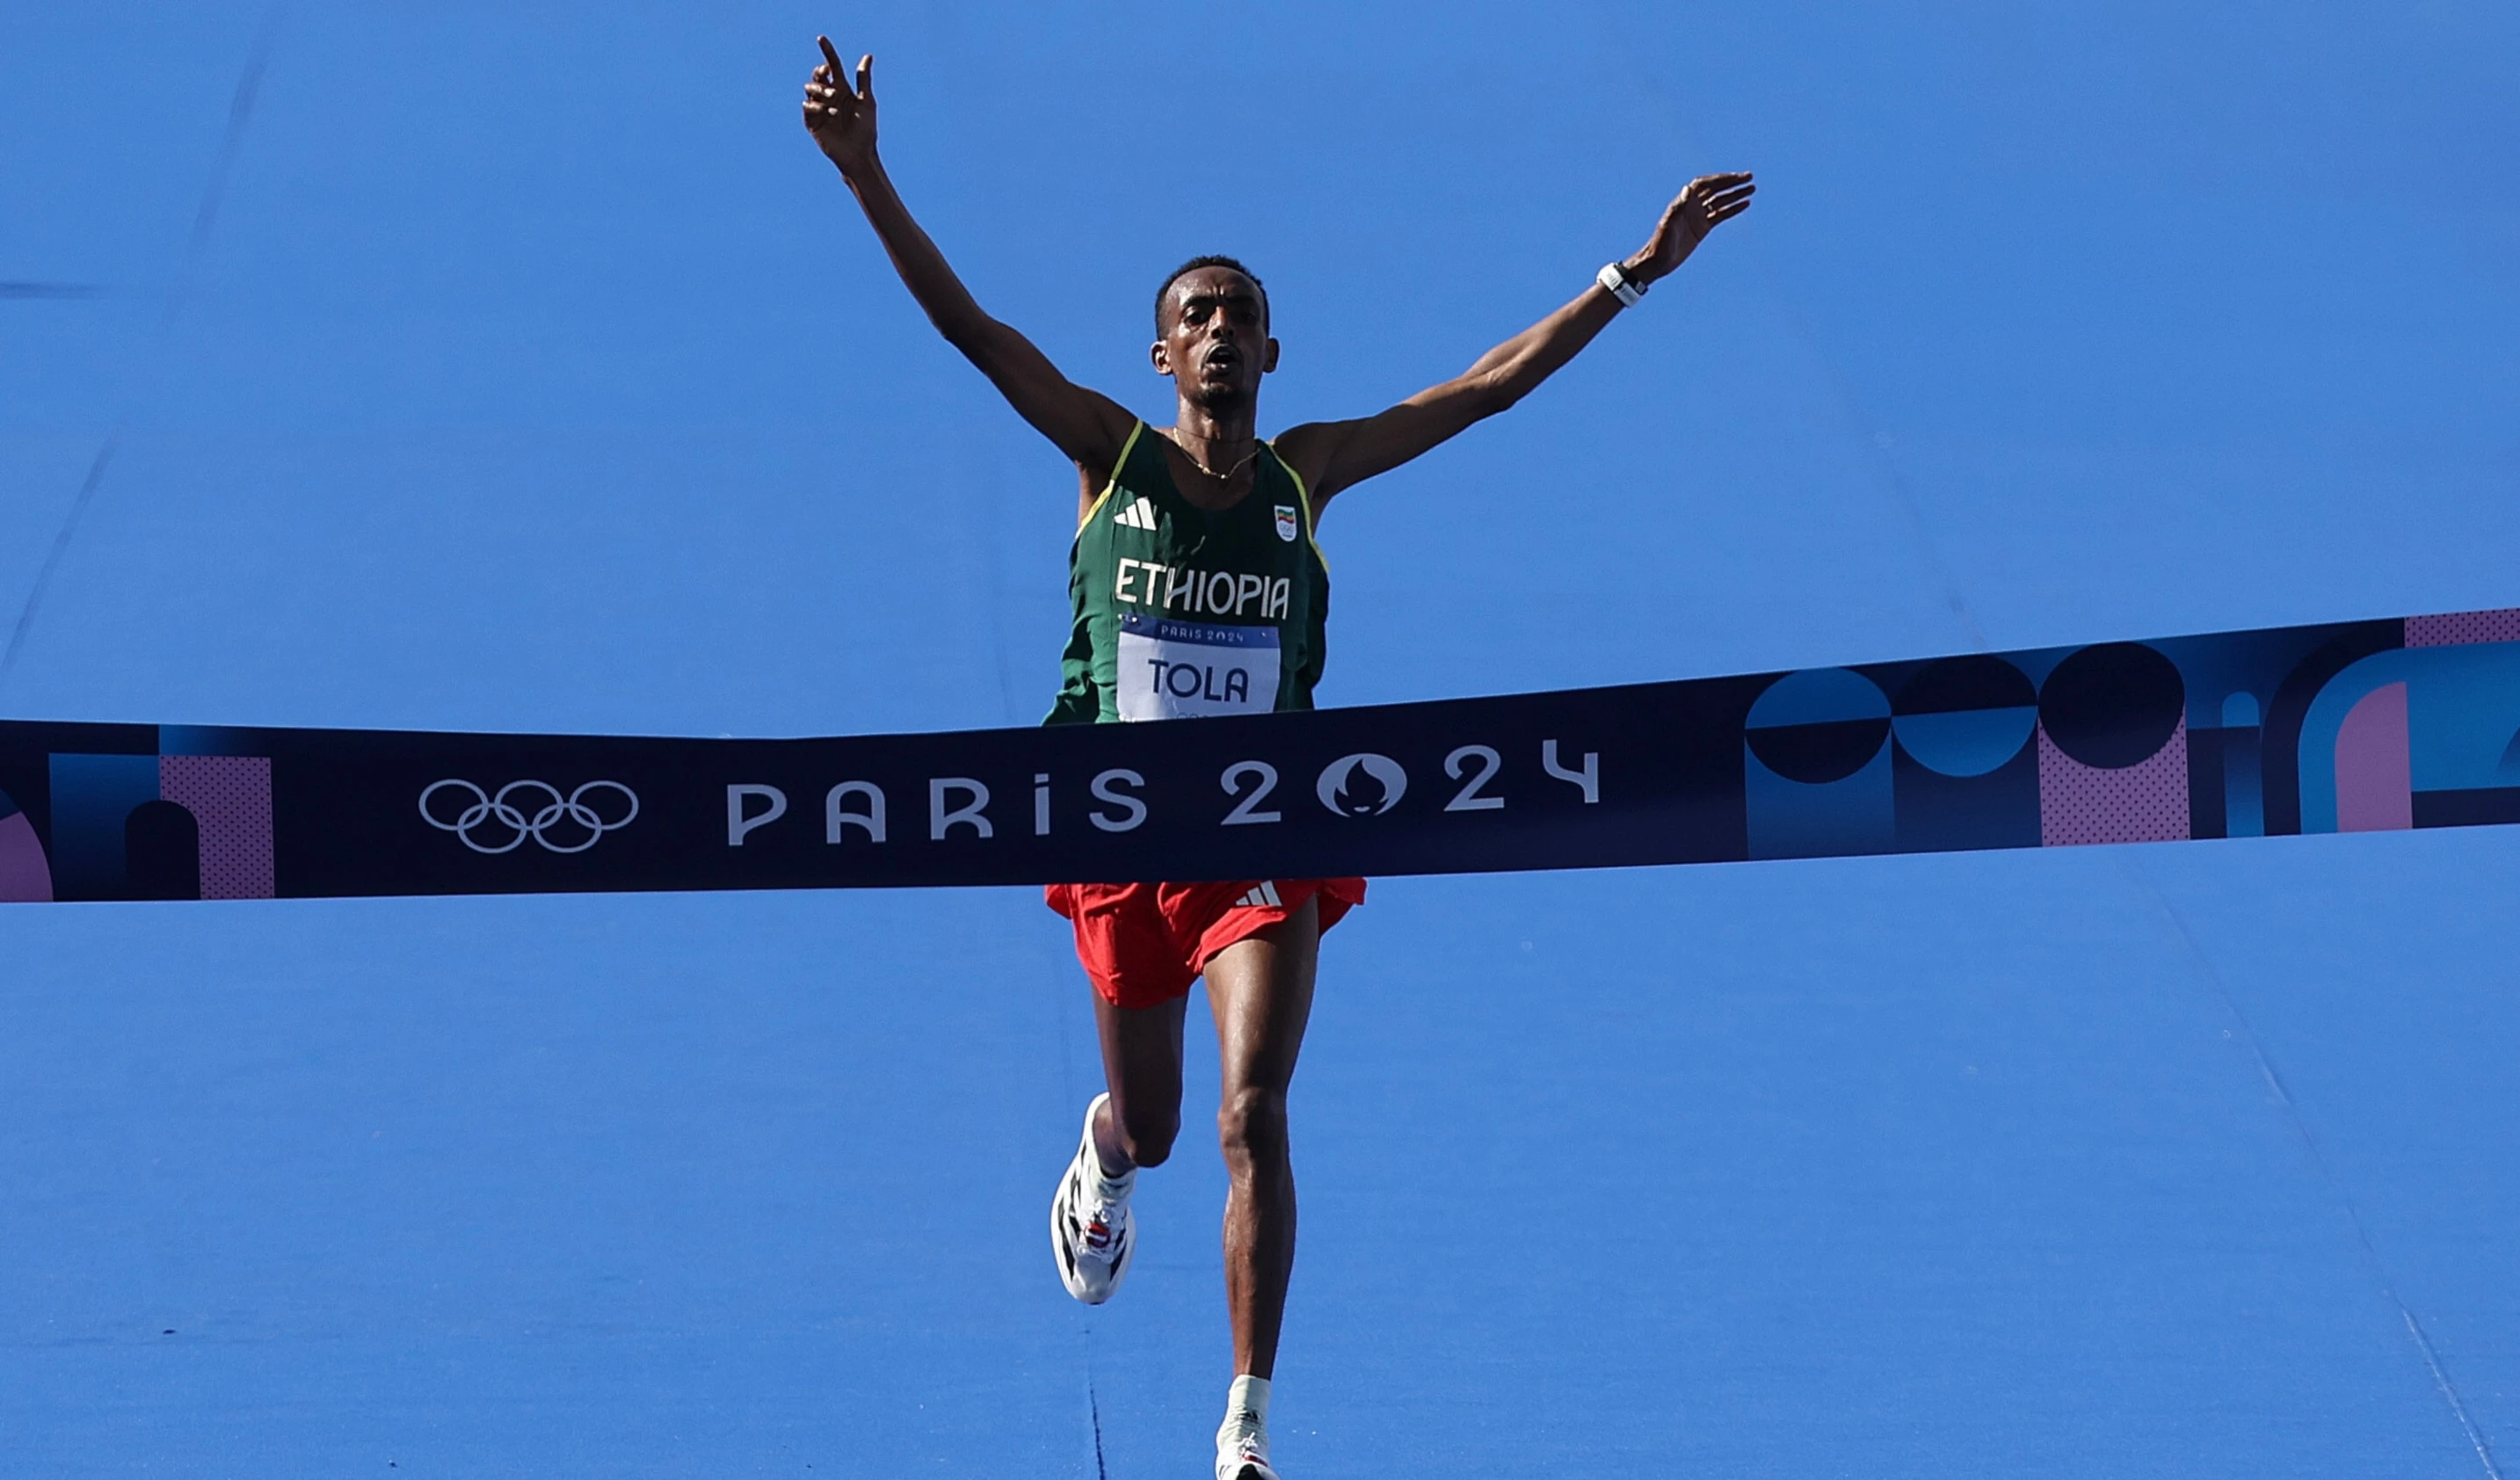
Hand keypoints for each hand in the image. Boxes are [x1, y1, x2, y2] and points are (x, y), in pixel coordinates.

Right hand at [802, 36, 876, 174]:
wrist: (859, 153)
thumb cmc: (865, 128)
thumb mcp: (866, 101)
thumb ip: (863, 78)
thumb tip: (867, 56)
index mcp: (842, 88)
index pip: (832, 65)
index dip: (827, 51)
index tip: (821, 38)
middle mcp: (829, 96)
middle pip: (818, 76)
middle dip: (820, 73)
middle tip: (828, 75)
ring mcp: (819, 108)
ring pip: (810, 89)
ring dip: (819, 89)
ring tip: (832, 97)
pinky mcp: (812, 122)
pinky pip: (808, 107)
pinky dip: (817, 106)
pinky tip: (829, 112)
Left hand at [1625, 172, 1754, 284]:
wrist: (1658, 261)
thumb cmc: (1660, 242)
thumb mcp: (1669, 224)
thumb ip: (1679, 207)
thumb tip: (1688, 188)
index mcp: (1684, 201)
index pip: (1705, 184)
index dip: (1720, 179)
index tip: (1736, 177)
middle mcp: (1692, 205)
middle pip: (1715, 189)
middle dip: (1732, 183)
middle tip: (1749, 177)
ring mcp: (1698, 216)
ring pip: (1721, 201)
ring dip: (1736, 194)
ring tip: (1752, 189)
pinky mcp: (1702, 228)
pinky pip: (1721, 215)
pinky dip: (1733, 209)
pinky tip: (1745, 204)